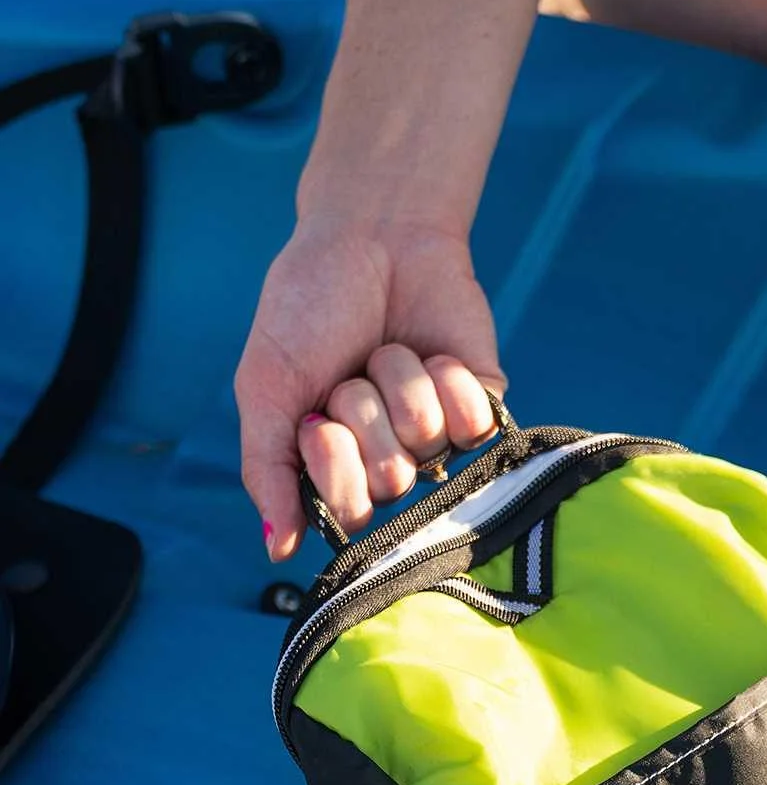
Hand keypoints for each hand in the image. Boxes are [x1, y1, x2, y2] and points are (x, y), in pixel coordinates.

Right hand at [235, 216, 504, 560]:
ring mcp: (440, 436)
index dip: (333, 464)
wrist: (372, 235)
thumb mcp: (267, 384)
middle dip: (363, 415)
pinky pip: (474, 424)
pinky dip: (446, 379)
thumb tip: (278, 549)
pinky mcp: (482, 407)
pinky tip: (433, 352)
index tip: (315, 416)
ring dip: (398, 383)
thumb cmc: (310, 306)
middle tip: (352, 375)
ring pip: (428, 445)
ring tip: (388, 350)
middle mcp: (390, 458)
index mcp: (335, 461)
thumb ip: (267, 470)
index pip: (348, 512)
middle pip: (390, 482)